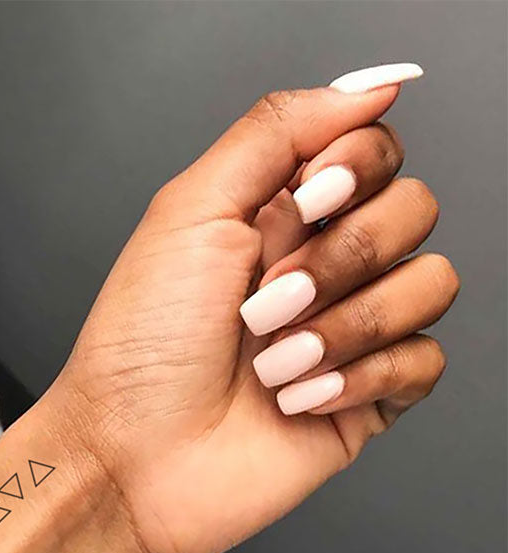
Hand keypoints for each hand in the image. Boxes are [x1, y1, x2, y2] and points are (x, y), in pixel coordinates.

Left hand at [52, 79, 458, 552]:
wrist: (132, 457)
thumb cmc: (141, 343)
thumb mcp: (191, 211)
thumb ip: (277, 133)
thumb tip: (373, 84)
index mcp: (280, 214)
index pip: (375, 149)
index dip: (358, 166)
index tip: (309, 198)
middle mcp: (321, 265)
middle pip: (413, 211)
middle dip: (339, 259)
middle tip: (264, 304)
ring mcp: (348, 331)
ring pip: (430, 284)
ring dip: (345, 326)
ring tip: (272, 364)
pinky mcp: (367, 395)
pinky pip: (424, 361)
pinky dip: (361, 377)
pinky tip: (299, 397)